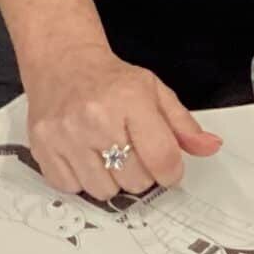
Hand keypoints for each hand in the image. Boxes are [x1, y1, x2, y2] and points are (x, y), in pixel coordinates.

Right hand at [22, 41, 220, 199]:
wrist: (62, 63)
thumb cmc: (109, 80)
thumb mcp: (154, 91)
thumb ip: (183, 124)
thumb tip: (209, 146)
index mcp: (130, 98)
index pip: (163, 158)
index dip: (171, 171)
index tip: (166, 167)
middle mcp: (95, 116)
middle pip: (136, 180)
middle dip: (140, 173)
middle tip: (131, 151)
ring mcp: (66, 133)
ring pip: (104, 190)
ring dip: (111, 179)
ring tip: (106, 153)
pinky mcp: (43, 147)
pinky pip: (72, 188)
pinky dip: (81, 179)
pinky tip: (84, 156)